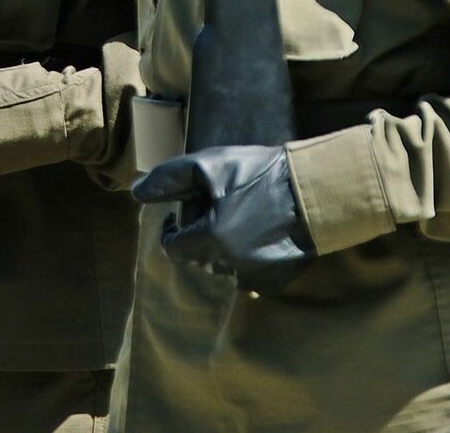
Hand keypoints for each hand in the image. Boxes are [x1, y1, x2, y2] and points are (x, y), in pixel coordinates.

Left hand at [133, 145, 315, 293]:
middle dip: (200, 235)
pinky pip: (247, 276)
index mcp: (210, 240)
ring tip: (240, 218)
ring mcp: (253, 279)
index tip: (182, 214)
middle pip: (198, 257)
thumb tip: (136, 193)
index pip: (174, 248)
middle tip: (218, 207)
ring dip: (222, 248)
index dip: (174, 229)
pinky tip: (259, 234)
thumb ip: (170, 179)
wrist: (312, 190)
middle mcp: (229, 267)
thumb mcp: (211, 165)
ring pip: (222, 268)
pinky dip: (246, 259)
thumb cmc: (259, 173)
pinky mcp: (274, 283)